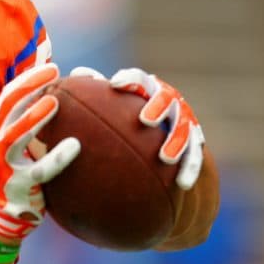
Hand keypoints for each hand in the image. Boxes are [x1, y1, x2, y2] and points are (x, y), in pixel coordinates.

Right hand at [0, 63, 80, 242]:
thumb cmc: (14, 172)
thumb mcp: (14, 143)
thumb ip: (28, 122)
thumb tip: (57, 94)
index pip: (8, 97)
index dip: (28, 79)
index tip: (51, 67)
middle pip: (8, 107)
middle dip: (30, 86)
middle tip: (55, 72)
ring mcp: (4, 164)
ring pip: (16, 136)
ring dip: (34, 117)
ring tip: (54, 101)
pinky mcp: (18, 185)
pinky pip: (40, 170)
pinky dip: (57, 158)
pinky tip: (75, 146)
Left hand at [71, 66, 204, 189]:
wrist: (158, 144)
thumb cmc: (124, 122)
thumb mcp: (110, 110)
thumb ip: (92, 97)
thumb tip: (68, 84)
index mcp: (146, 90)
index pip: (139, 79)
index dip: (130, 80)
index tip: (116, 85)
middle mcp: (168, 102)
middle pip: (167, 98)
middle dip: (158, 107)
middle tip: (145, 119)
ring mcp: (184, 122)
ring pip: (185, 127)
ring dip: (176, 141)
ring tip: (165, 157)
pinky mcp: (195, 144)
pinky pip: (195, 157)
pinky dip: (190, 168)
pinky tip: (183, 184)